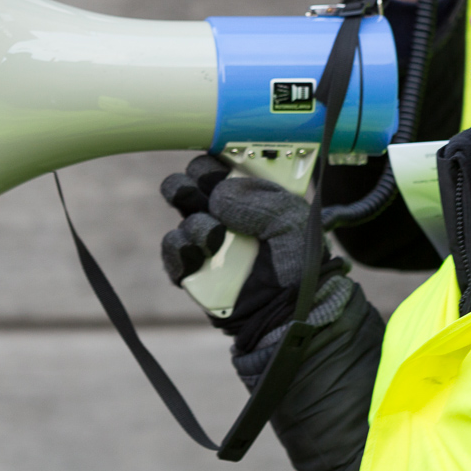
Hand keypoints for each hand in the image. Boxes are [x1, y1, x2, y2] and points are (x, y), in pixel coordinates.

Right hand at [161, 156, 343, 342]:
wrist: (287, 315)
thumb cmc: (298, 265)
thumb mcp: (293, 222)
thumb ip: (260, 200)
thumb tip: (218, 195)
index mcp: (252, 193)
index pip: (225, 162)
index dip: (217, 155)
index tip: (218, 157)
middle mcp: (226, 211)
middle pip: (193, 179)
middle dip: (193, 179)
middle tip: (199, 188)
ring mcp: (206, 238)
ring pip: (181, 210)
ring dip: (195, 220)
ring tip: (214, 238)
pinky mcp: (190, 267)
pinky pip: (171, 248)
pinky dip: (179, 248)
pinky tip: (198, 254)